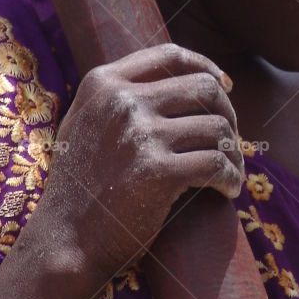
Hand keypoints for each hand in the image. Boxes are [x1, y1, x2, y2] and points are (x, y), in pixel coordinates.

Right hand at [38, 43, 244, 280]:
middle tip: (231, 141)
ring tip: (232, 172)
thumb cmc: (79, 189)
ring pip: (217, 127)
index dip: (206, 67)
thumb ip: (115, 96)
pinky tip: (229, 190)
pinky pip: (217, 163)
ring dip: (233, 153)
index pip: (170, 57)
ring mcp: (140, 135)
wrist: (65, 241)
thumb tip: (172, 77)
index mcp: (103, 84)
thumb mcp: (83, 124)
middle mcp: (122, 101)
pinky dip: (231, 178)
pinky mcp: (158, 171)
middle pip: (203, 88)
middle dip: (228, 113)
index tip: (224, 87)